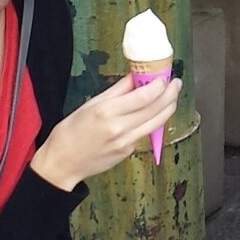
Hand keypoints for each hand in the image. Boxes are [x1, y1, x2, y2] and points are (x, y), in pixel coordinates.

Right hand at [30, 72, 180, 190]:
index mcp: (107, 112)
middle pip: (155, 109)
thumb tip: (135, 76)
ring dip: (168, 108)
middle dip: (170, 94)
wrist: (62, 163)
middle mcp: (120, 128)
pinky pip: (144, 133)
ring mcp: (126, 143)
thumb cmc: (70, 131)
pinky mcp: (128, 152)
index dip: (159, 85)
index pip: (143, 96)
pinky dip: (151, 121)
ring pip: (156, 123)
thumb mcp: (90, 104)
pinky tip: (152, 113)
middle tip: (176, 83)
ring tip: (172, 97)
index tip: (165, 77)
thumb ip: (116, 90)